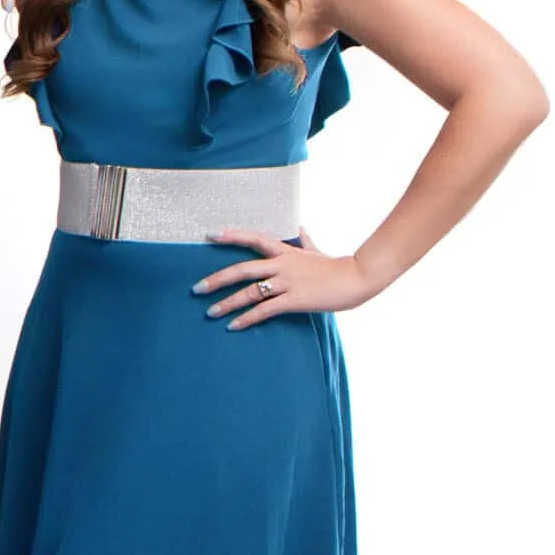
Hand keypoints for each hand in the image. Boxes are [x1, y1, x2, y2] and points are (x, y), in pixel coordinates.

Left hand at [196, 229, 379, 328]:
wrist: (358, 278)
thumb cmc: (337, 267)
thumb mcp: (317, 251)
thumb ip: (305, 241)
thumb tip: (302, 228)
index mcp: (285, 252)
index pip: (254, 238)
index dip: (231, 236)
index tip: (210, 235)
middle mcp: (282, 265)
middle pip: (242, 269)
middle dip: (217, 279)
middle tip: (196, 289)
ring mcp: (288, 282)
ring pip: (250, 292)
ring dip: (227, 303)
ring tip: (210, 312)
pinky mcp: (295, 300)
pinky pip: (265, 310)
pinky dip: (247, 318)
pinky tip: (233, 326)